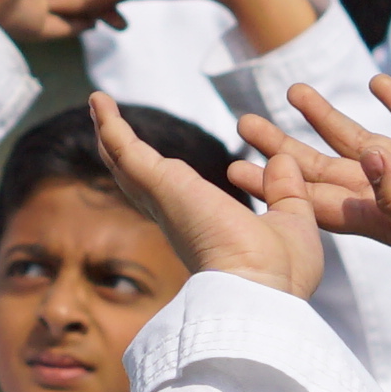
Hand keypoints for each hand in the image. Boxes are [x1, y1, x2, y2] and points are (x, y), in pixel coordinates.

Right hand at [85, 92, 319, 298]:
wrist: (261, 292)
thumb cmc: (281, 274)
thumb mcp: (293, 221)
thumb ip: (286, 191)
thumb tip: (283, 161)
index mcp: (203, 227)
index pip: (176, 198)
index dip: (162, 177)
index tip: (157, 162)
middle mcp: (175, 217)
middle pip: (138, 180)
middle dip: (122, 152)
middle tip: (107, 124)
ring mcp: (163, 201)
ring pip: (125, 163)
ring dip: (109, 132)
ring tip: (97, 104)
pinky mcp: (160, 185)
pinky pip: (127, 149)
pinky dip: (112, 125)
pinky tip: (99, 99)